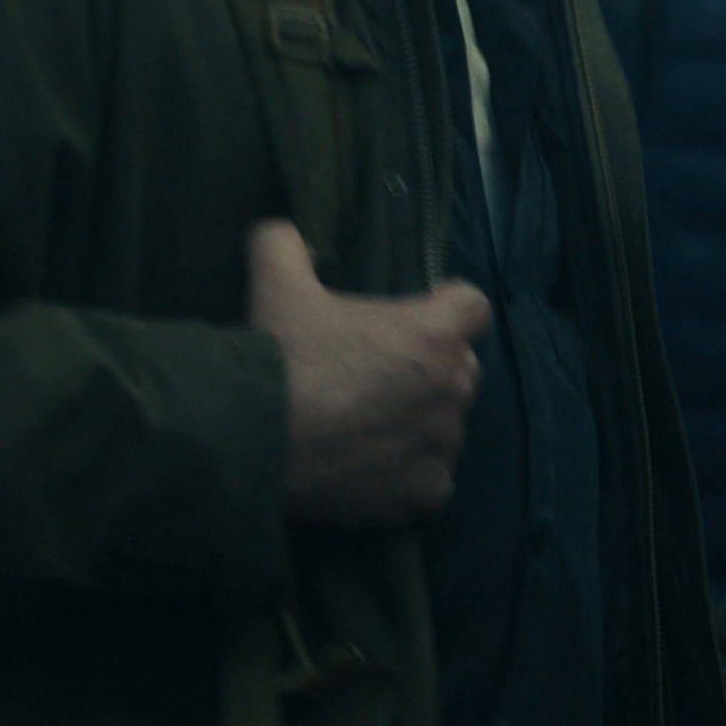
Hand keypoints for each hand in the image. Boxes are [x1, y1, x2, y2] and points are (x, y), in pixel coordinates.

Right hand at [247, 220, 490, 527]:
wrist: (253, 443)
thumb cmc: (278, 359)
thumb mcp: (275, 284)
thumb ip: (284, 243)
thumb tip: (284, 231)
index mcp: (433, 333)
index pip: (473, 306)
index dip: (448, 308)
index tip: (418, 319)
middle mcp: (452, 386)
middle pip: (458, 369)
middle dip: (426, 370)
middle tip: (374, 378)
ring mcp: (443, 443)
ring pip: (443, 427)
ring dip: (416, 424)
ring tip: (364, 429)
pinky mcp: (427, 494)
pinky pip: (432, 481)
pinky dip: (409, 476)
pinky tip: (371, 471)